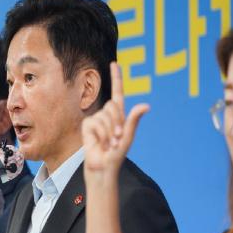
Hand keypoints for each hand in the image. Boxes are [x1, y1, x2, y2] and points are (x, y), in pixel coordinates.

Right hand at [82, 62, 148, 178]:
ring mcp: (96, 119)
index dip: (116, 78)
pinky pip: (95, 123)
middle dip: (117, 122)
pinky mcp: (86, 126)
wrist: (102, 167)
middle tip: (117, 139)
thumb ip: (133, 120)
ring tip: (108, 144)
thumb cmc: (116, 155)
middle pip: (113, 106)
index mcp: (119, 116)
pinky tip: (99, 143)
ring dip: (109, 132)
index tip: (114, 64)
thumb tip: (145, 106)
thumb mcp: (128, 137)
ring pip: (104, 115)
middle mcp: (106, 115)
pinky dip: (100, 134)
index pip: (117, 93)